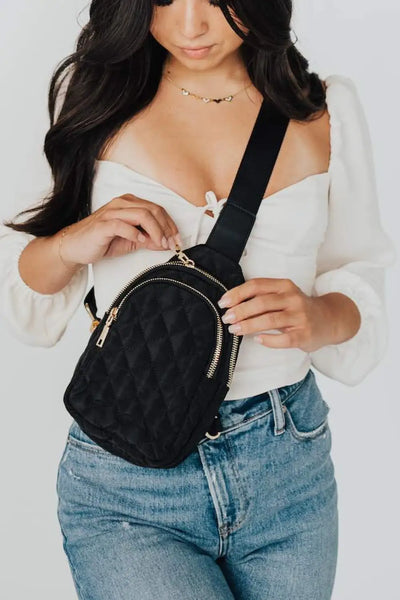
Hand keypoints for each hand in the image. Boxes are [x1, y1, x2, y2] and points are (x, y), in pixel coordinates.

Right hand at [53, 193, 182, 267]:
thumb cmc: (103, 241)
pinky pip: (122, 225)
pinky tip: (141, 242)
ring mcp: (112, 212)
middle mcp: (122, 203)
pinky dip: (135, 233)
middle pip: (153, 210)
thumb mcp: (131, 241)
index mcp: (130, 203)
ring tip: (160, 244)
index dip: (170, 225)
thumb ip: (149, 240)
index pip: (157, 209)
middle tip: (172, 244)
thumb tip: (167, 243)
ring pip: (142, 215)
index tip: (177, 240)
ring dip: (155, 231)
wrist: (75, 247)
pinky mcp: (103, 224)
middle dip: (166, 228)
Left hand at [217, 277, 339, 351]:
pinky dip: (269, 340)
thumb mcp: (283, 296)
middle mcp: (293, 298)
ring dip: (249, 325)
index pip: (257, 285)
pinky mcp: (304, 334)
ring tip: (234, 330)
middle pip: (262, 302)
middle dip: (240, 311)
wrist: (329, 320)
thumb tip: (231, 305)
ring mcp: (300, 317)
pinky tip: (257, 340)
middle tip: (226, 318)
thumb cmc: (298, 309)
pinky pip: (284, 339)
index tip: (223, 302)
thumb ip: (262, 297)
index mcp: (284, 286)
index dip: (238, 293)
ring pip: (270, 320)